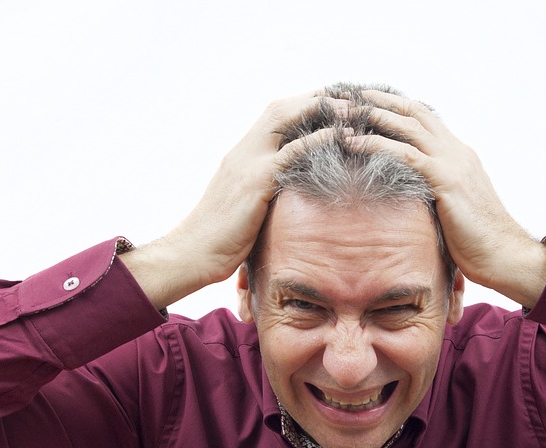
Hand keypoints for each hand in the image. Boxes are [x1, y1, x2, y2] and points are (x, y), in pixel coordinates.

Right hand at [121, 92, 343, 307]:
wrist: (194, 253)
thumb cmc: (221, 239)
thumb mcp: (246, 206)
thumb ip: (265, 191)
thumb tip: (291, 194)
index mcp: (241, 154)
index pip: (273, 116)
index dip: (302, 105)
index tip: (332, 102)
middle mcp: (243, 151)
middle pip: (280, 108)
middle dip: (315, 98)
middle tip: (348, 95)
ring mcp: (248, 163)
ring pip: (285, 119)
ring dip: (320, 110)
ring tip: (351, 109)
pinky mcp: (255, 181)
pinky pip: (291, 153)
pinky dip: (318, 140)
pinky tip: (341, 137)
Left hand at [341, 89, 545, 307]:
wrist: (503, 255)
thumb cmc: (478, 242)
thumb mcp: (453, 208)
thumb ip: (435, 192)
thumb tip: (409, 196)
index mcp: (459, 155)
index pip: (425, 119)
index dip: (396, 107)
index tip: (368, 100)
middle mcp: (457, 152)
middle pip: (414, 113)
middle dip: (380, 100)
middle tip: (349, 94)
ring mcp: (453, 163)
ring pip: (408, 126)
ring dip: (373, 115)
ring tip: (343, 112)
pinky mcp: (446, 180)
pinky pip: (405, 155)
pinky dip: (375, 144)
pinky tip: (352, 143)